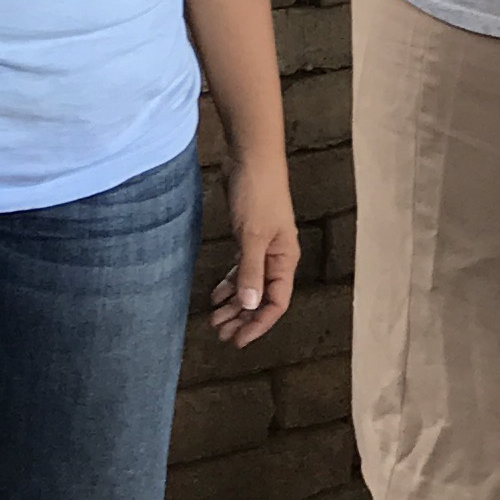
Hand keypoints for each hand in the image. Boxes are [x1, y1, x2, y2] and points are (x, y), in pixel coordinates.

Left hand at [210, 158, 300, 349]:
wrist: (252, 159)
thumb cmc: (258, 194)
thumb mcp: (252, 236)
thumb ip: (250, 271)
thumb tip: (248, 305)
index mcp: (285, 260)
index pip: (276, 303)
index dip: (258, 324)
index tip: (238, 340)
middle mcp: (277, 258)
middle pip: (262, 298)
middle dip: (242, 318)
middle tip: (220, 334)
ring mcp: (263, 247)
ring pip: (249, 285)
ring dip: (233, 304)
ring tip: (214, 320)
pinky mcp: (248, 237)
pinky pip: (241, 269)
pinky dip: (229, 283)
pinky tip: (216, 294)